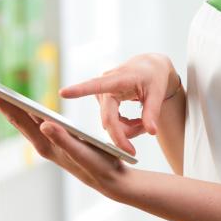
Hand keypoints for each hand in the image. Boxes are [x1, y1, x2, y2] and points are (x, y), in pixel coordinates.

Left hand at [0, 90, 129, 199]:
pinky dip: (25, 113)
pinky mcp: (55, 144)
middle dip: (1, 102)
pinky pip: (34, 125)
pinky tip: (23, 108)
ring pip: (24, 122)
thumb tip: (44, 124)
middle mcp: (43, 145)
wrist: (111, 181)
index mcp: (46, 145)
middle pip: (17, 119)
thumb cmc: (100, 165)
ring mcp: (48, 144)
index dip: (3, 103)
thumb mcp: (83, 153)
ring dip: (10, 107)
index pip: (19, 120)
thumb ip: (64, 139)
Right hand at [59, 53, 180, 154]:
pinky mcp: (104, 101)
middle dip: (123, 134)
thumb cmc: (153, 77)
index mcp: (118, 79)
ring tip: (144, 124)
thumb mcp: (157, 93)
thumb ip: (152, 113)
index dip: (79, 90)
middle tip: (132, 151)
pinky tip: (136, 121)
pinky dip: (124, 126)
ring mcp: (103, 95)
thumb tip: (152, 131)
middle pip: (108, 119)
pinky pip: (111, 121)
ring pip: (110, 123)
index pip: (96, 86)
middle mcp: (106, 86)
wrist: (149, 68)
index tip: (63, 93)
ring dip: (127, 129)